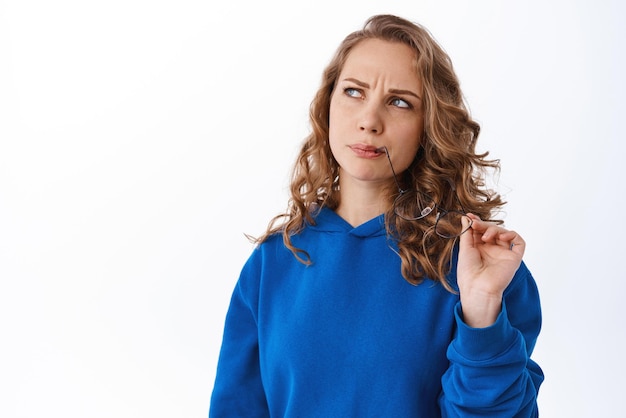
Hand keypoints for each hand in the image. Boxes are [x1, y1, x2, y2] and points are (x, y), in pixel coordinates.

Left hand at [456, 213, 524, 327]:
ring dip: (494, 229)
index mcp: (480, 249)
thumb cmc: (468, 272)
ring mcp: (504, 253)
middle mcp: (492, 250)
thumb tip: (466, 218)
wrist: (477, 287)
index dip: (477, 222)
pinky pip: (519, 242)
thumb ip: (467, 233)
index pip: (481, 231)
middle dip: (484, 224)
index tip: (470, 217)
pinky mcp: (514, 258)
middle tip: (475, 224)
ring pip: (504, 233)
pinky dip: (512, 235)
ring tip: (485, 236)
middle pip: (492, 230)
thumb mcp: (464, 249)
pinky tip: (501, 237)